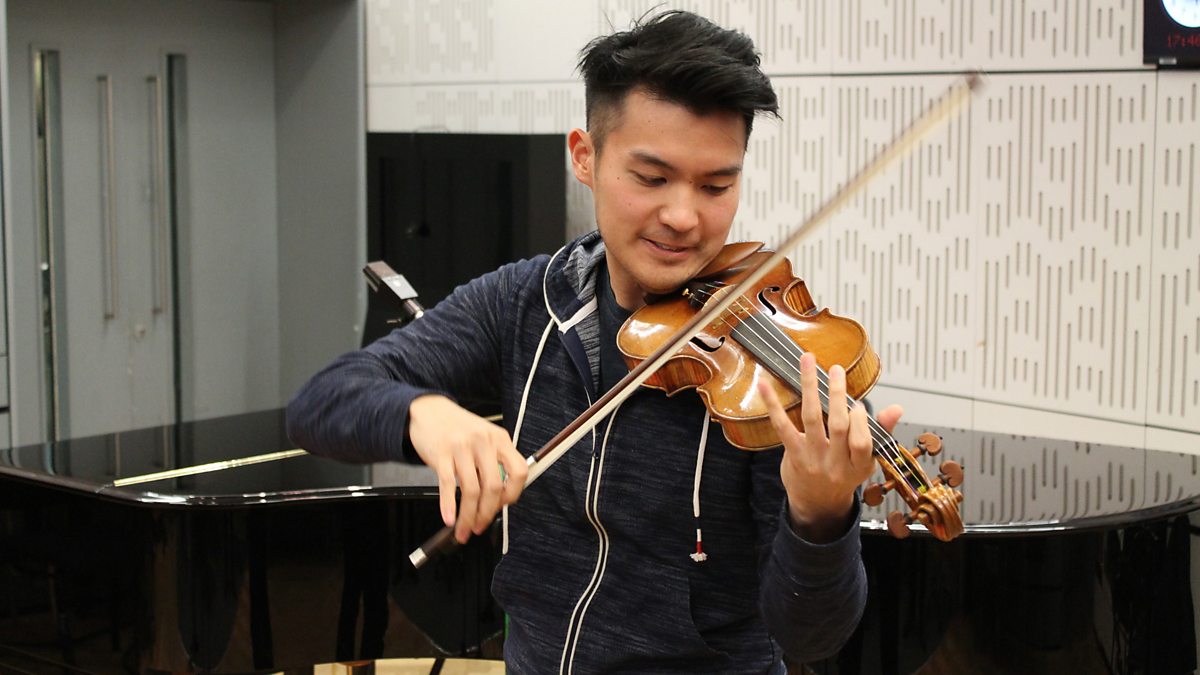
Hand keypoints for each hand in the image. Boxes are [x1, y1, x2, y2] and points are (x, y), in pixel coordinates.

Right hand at [407, 395, 528, 543]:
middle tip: (480, 526)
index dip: (513, 494)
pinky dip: (449, 506)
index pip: (519, 471)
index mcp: (500, 439)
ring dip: (468, 516)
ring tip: (464, 529)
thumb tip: (499, 499)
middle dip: (487, 513)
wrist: (428, 411)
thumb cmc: (458, 429)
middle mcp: (483, 441)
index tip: (503, 506)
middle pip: (494, 487)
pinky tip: (449, 518)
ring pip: (471, 491)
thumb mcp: (485, 437)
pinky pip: (448, 485)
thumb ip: (495, 462)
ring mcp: (462, 447)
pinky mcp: (441, 453)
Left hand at [758, 352, 902, 542]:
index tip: (859, 405)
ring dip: (810, 387)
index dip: (860, 422)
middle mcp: (836, 463)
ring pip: (812, 419)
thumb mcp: (868, 461)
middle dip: (838, 395)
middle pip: (838, 426)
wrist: (817, 504)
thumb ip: (880, 433)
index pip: (862, 443)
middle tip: (836, 370)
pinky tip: (766, 386)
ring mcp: (813, 458)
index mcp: (859, 465)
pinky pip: (782, 426)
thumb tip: (897, 408)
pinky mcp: (793, 454)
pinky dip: (774, 405)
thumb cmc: (844, 476)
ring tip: (807, 361)